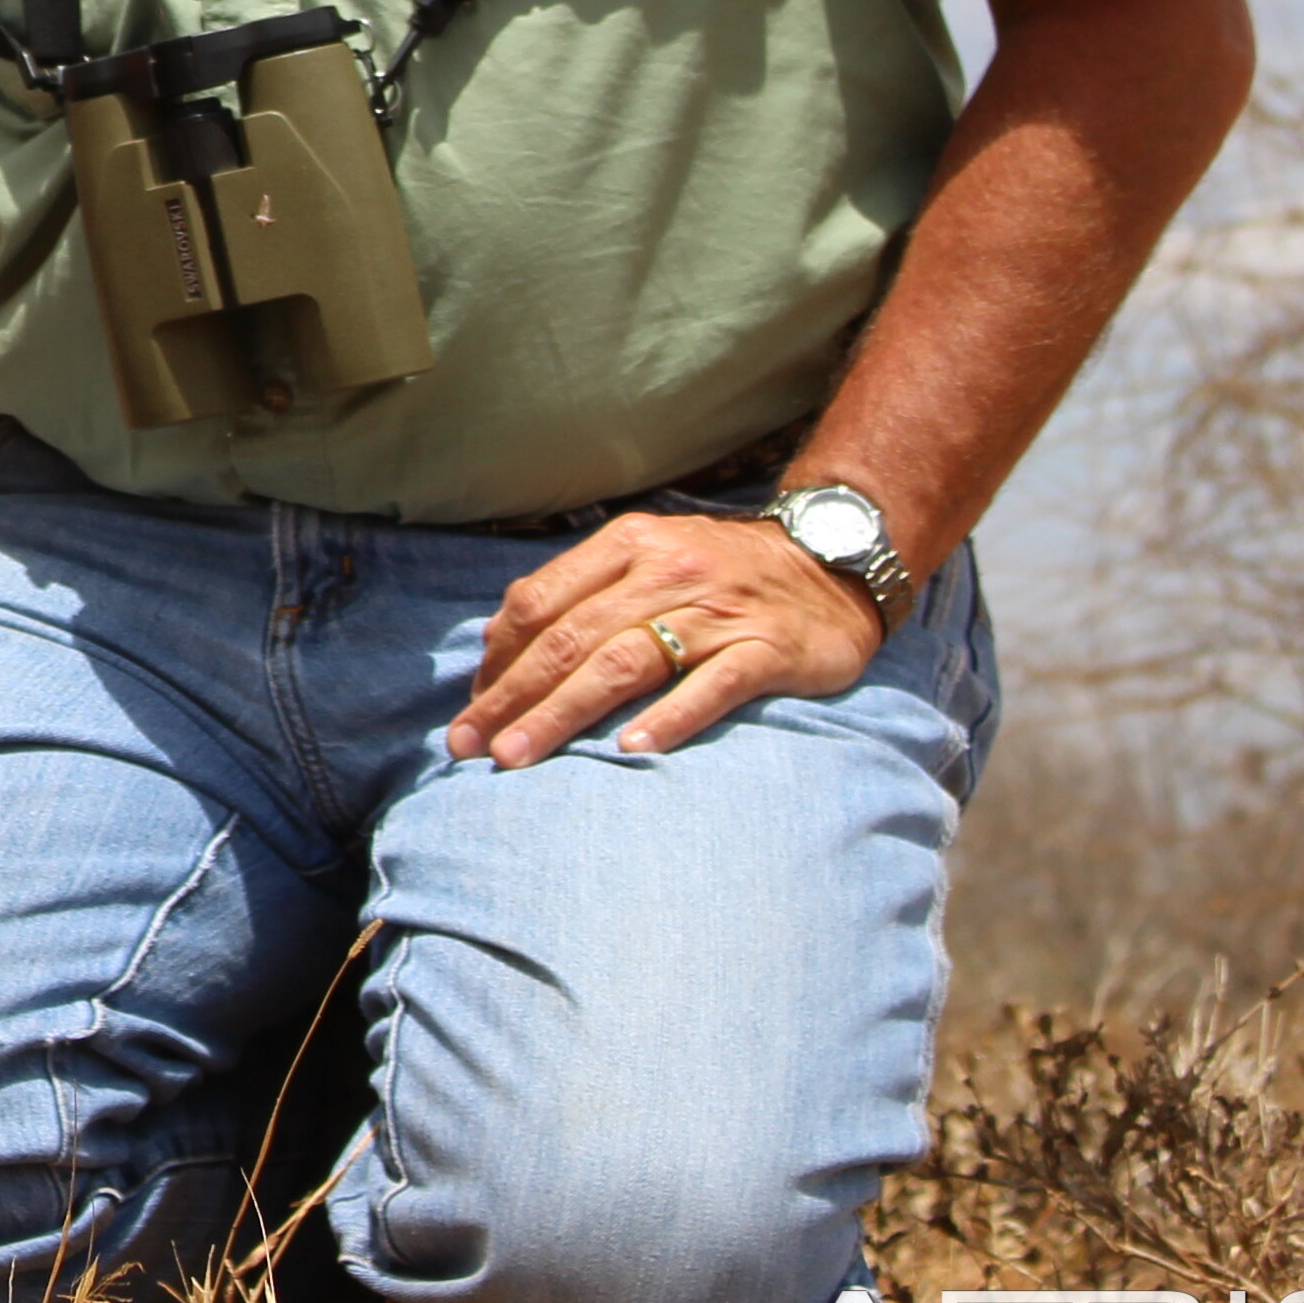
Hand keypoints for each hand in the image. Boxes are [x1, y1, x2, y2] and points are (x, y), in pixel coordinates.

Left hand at [448, 509, 882, 767]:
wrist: (834, 564)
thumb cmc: (720, 574)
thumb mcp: (648, 560)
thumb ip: (581, 595)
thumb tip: (500, 651)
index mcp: (628, 546)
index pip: (541, 601)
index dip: (498, 659)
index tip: (471, 709)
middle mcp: (667, 571)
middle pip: (572, 638)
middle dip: (513, 696)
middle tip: (469, 747)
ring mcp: (719, 610)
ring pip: (626, 662)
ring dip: (565, 712)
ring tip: (520, 757)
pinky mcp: (769, 649)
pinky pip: (713, 686)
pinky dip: (670, 716)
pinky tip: (631, 750)